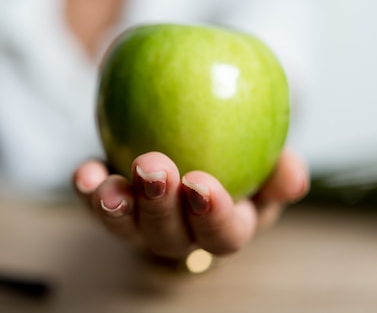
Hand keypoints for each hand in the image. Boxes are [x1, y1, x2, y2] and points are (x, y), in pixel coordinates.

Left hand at [73, 149, 308, 260]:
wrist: (189, 140)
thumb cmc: (234, 153)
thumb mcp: (263, 156)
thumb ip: (279, 163)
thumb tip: (292, 170)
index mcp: (223, 226)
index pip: (224, 234)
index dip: (212, 215)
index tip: (201, 183)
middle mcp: (179, 233)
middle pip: (169, 237)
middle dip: (160, 207)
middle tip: (154, 168)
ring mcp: (141, 223)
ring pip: (126, 228)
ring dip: (116, 208)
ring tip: (109, 185)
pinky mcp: (110, 204)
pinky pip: (94, 203)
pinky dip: (88, 190)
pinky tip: (85, 173)